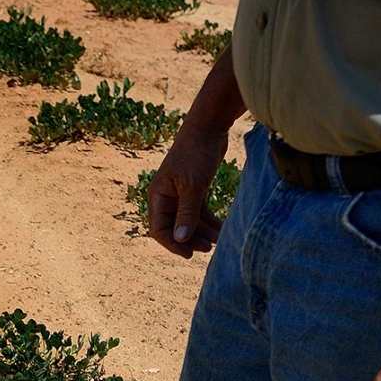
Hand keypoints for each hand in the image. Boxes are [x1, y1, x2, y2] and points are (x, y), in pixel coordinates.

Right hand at [147, 117, 229, 257]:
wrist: (209, 126)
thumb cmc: (197, 153)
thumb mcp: (193, 185)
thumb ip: (187, 213)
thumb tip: (180, 240)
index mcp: (158, 196)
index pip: (159, 229)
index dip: (172, 244)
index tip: (189, 254)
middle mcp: (166, 197)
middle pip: (175, 227)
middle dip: (190, 240)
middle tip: (208, 248)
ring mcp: (180, 194)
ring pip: (189, 221)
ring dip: (202, 232)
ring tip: (219, 241)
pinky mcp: (194, 189)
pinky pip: (199, 212)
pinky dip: (209, 221)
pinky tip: (222, 229)